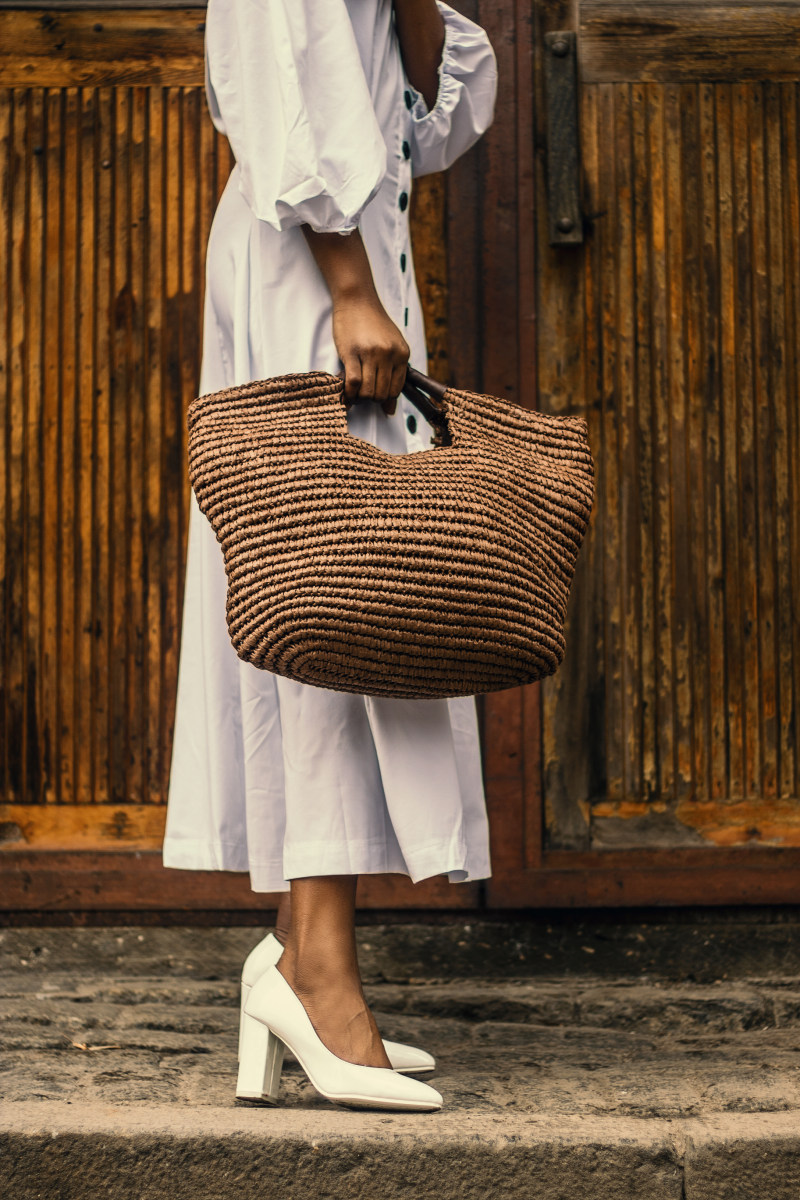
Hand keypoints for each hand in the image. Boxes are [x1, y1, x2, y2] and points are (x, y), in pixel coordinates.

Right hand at [332, 294, 409, 415]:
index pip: (396, 390)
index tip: (375, 396)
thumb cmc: (373, 323)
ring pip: (368, 391)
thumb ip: (394, 373)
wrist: (357, 299)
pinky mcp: (351, 353)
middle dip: (372, 399)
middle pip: (381, 393)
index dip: (385, 398)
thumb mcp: (392, 344)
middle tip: (363, 394)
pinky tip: (347, 391)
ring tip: (355, 392)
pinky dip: (350, 393)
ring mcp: (370, 353)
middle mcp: (388, 354)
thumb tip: (390, 410)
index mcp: (402, 353)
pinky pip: (353, 383)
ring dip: (360, 397)